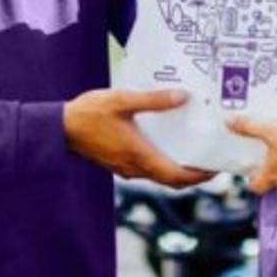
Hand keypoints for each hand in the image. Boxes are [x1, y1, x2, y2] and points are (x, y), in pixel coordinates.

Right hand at [63, 88, 212, 188]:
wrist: (60, 128)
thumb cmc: (89, 113)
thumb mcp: (123, 100)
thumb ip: (153, 100)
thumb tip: (183, 96)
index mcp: (139, 156)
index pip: (177, 176)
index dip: (200, 175)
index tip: (217, 166)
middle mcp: (135, 168)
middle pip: (172, 179)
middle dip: (194, 173)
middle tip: (211, 157)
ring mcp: (126, 168)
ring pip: (160, 174)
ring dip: (178, 167)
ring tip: (194, 147)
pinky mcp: (119, 162)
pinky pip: (148, 167)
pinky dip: (163, 160)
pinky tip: (167, 141)